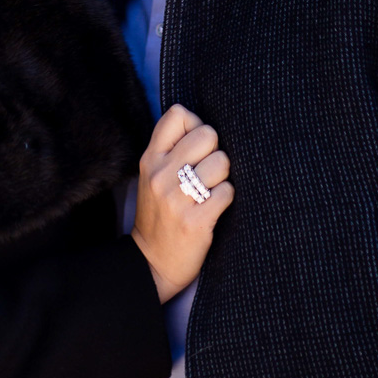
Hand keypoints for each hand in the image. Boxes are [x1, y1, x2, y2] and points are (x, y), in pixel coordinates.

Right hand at [130, 104, 233, 303]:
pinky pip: (226, 192)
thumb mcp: (152, 175)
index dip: (195, 125)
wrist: (151, 262)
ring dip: (222, 177)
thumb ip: (172, 148)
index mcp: (150, 158)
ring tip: (209, 191)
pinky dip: (225, 198)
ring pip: (221, 162)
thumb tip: (206, 128)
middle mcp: (161, 174)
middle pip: (207, 134)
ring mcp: (177, 198)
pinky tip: (213, 208)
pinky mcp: (195, 221)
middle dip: (215, 151)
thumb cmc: (159, 213)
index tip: (196, 146)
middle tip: (207, 171)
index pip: (178, 114)